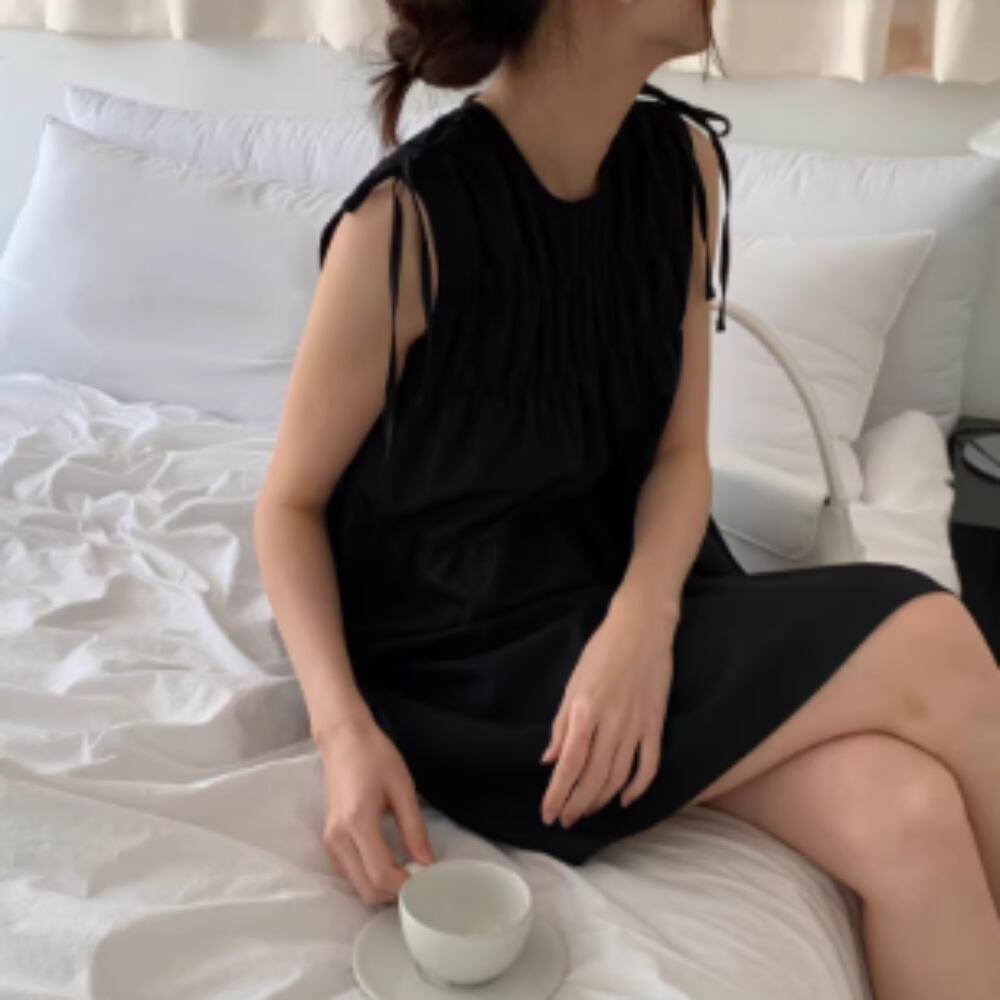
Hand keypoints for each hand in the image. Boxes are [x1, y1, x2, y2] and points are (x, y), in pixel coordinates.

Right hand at [317, 714, 433, 905]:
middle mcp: (338, 838)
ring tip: (405, 868)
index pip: (380, 874)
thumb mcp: (402, 788)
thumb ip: (415, 828)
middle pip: (366, 889)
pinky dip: (368, 876)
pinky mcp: (328, 840)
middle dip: (394, 892)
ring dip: (381, 886)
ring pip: (356, 885)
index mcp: (358, 823)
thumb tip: (427, 863)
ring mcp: (329, 841)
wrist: (343, 740)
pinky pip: (348, 872)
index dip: (405, 885)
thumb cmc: (375, 757)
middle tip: (418, 877)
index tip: (426, 879)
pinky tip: (387, 860)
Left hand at [539, 594, 675, 827]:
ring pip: (618, 776)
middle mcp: (611, 722)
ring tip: (586, 811)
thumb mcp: (573, 684)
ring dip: (600, 799)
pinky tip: (625, 800)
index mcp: (585, 710)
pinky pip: (649, 764)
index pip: (569, 764)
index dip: (557, 793)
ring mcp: (637, 724)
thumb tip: (550, 760)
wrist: (642, 628)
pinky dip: (638, 787)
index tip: (548, 814)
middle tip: (564, 819)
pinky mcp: (656, 723)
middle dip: (576, 804)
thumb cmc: (602, 652)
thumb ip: (562, 725)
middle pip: (593, 777)